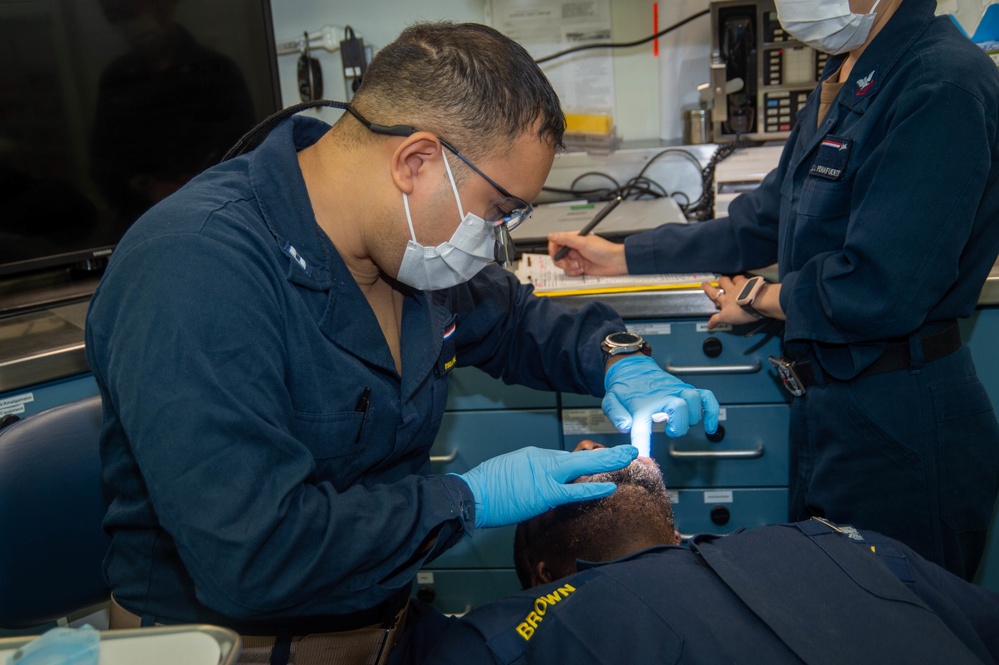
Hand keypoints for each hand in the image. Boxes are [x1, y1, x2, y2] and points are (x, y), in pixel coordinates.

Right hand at [456, 445, 637, 527]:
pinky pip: (574, 491)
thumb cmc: (487, 485)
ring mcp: (545, 476)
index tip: (605, 465)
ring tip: (629, 458)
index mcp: (537, 456)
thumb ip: (534, 473)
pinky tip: (611, 486)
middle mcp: (544, 462)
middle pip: (582, 457)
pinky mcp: (544, 494)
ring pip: (583, 468)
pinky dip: (593, 489)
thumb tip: (548, 483)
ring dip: (608, 463)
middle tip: (630, 450)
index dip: (589, 465)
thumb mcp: (512, 469)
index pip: (568, 461)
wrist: (472, 495)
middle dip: (609, 454)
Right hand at [547, 232, 627, 275]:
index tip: (555, 254)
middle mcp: (573, 248)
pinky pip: (569, 271)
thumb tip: (552, 235)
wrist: (615, 262)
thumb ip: (566, 239)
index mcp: (573, 239)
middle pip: (557, 255)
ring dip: (569, 267)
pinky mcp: (579, 267)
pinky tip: (582, 269)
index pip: (556, 242)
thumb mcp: (583, 243)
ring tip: (579, 265)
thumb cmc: (604, 250)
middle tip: (568, 262)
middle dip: (561, 261)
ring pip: (562, 264)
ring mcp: (576, 258)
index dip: (553, 249)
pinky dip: (574, 272)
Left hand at [603, 355, 719, 452]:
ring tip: (681, 424)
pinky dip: (712, 412)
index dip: (643, 444)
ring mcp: (677, 391)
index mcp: (642, 403)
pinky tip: (710, 427)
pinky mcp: (687, 390)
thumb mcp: (611, 400)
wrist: (633, 369)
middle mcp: (663, 396)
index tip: (644, 458)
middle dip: (678, 425)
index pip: (642, 426)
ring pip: (695, 400)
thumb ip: (616, 413)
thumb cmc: (624, 388)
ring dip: (692, 417)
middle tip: (669, 429)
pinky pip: (707, 398)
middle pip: (679, 407)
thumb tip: (625, 425)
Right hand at [703, 275, 781, 328]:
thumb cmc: (741, 312)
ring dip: (729, 279)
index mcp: (724, 300)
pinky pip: (743, 278)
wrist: (757, 302)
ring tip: (731, 281)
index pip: (713, 295)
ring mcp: (740, 285)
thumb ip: (717, 320)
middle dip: (717, 281)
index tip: (703, 284)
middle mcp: (730, 290)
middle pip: (722, 283)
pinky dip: (742, 279)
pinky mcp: (749, 282)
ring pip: (731, 279)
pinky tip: (745, 281)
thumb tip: (708, 326)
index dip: (707, 289)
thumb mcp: (727, 318)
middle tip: (714, 282)